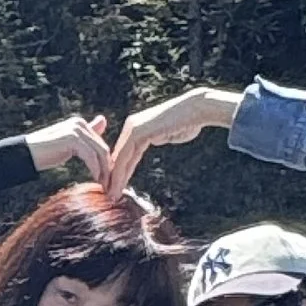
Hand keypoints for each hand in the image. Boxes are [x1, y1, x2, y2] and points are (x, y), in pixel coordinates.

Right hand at [25, 113, 110, 184]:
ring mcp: (76, 130)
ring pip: (99, 152)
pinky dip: (95, 169)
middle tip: (110, 185)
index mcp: (80, 124)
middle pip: (102, 148)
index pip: (100, 144)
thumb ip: (85, 138)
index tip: (108, 178)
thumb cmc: (46, 152)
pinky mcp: (72, 139)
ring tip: (105, 185)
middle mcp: (79, 124)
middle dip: (108, 168)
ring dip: (104, 171)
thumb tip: (103, 121)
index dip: (106, 162)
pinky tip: (96, 179)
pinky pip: (90, 156)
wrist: (26, 154)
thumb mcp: (69, 145)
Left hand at [103, 85, 241, 198]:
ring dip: (115, 178)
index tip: (115, 187)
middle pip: (118, 156)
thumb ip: (157, 137)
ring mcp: (133, 128)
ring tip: (112, 194)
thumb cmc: (187, 122)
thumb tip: (155, 139)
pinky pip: (126, 156)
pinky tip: (118, 184)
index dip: (118, 171)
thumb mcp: (167, 133)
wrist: (196, 110)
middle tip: (109, 195)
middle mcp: (131, 126)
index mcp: (136, 127)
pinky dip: (120, 172)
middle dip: (113, 177)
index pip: (123, 153)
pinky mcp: (138, 132)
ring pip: (119, 158)